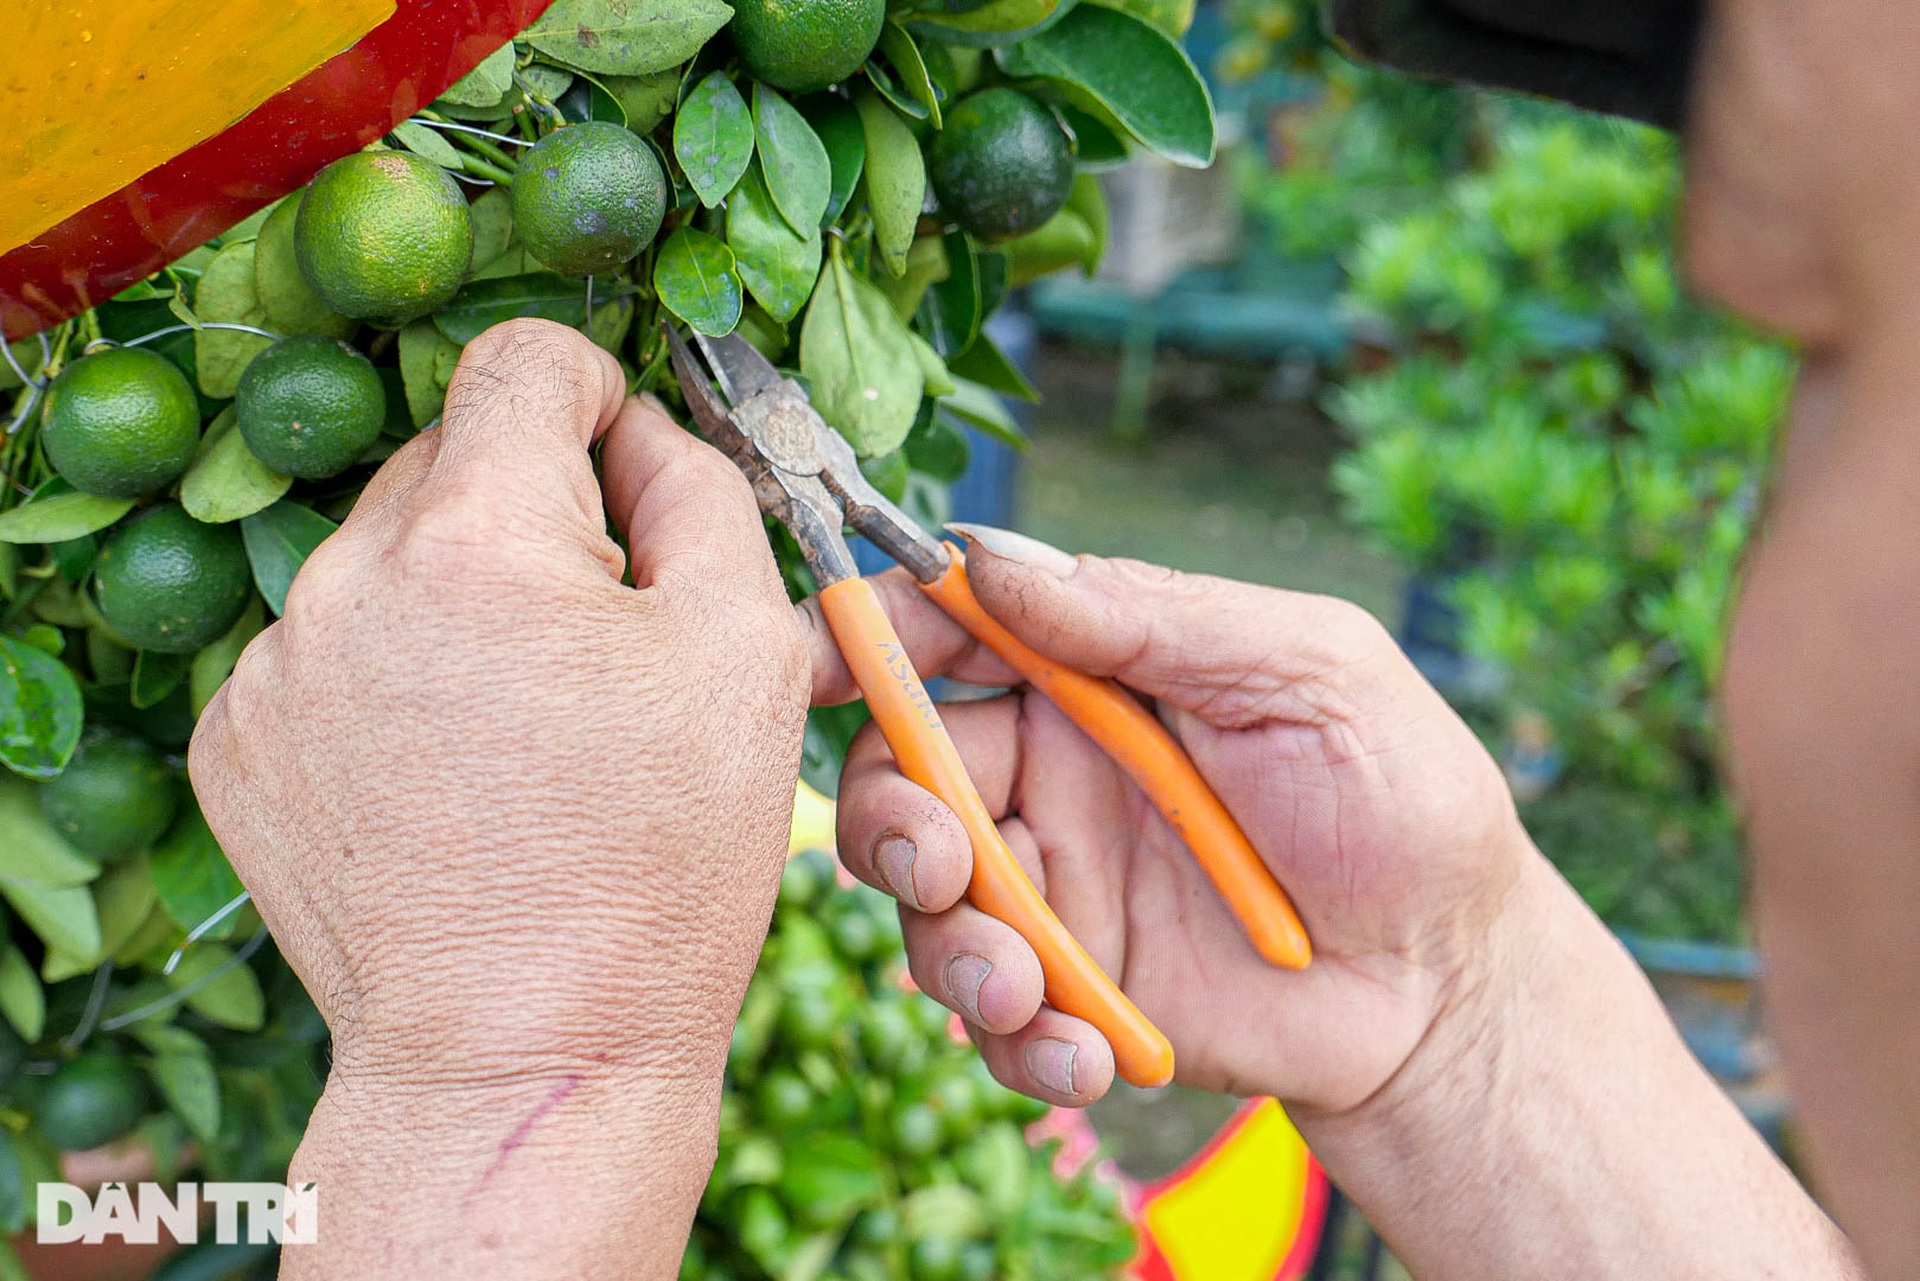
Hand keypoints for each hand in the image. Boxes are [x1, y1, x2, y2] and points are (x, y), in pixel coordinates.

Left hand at [189, 320, 808, 1276]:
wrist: (519, 1054)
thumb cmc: (655, 866)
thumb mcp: (744, 652)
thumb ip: (699, 491)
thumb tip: (642, 430)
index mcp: (476, 538)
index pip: (522, 363)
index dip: (594, 391)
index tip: (621, 456)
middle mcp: (346, 580)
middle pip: (450, 460)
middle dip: (532, 517)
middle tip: (597, 638)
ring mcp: (274, 668)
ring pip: (386, 559)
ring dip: (458, 599)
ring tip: (522, 731)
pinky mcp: (235, 743)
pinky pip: (328, 650)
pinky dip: (392, 677)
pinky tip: (450, 774)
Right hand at [808, 527, 1533, 1113]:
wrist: (1452, 984)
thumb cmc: (1401, 801)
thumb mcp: (1309, 669)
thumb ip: (1155, 615)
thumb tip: (997, 562)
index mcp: (1098, 675)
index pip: (949, 634)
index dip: (866, 636)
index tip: (813, 661)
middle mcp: (1054, 775)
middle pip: (898, 776)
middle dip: (887, 820)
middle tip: (937, 865)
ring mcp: (1058, 889)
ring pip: (925, 906)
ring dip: (952, 949)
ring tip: (1031, 990)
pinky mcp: (1074, 993)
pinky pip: (993, 1018)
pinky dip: (1019, 1041)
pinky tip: (1091, 1052)